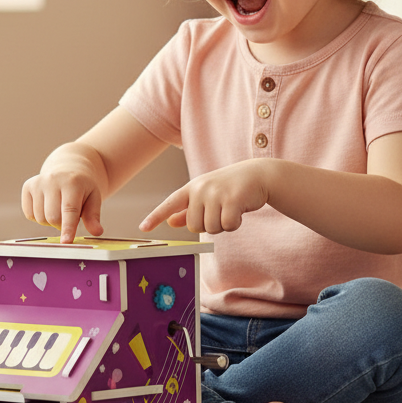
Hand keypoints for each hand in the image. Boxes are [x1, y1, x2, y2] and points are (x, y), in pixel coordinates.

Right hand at [21, 156, 104, 243]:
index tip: (66, 242)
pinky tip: (47, 206)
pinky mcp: (28, 186)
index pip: (69, 210)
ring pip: (40, 218)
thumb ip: (93, 216)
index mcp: (72, 182)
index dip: (68, 227)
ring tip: (59, 209)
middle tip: (70, 218)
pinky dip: (39, 217)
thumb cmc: (83, 188)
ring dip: (50, 221)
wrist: (69, 168)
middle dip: (62, 225)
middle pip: (52, 217)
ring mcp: (38, 182)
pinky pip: (30, 214)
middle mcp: (52, 180)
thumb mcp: (94, 198)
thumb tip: (97, 232)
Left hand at [140, 161, 269, 234]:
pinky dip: (235, 224)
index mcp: (193, 187)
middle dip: (209, 225)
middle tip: (220, 211)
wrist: (258, 174)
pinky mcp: (232, 199)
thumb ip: (189, 210)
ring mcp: (216, 193)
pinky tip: (240, 210)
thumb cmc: (230, 187)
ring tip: (231, 208)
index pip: (170, 203)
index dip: (156, 216)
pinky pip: (227, 225)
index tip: (143, 228)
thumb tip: (171, 222)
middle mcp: (201, 189)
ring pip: (211, 228)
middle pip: (195, 226)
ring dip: (223, 224)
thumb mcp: (207, 195)